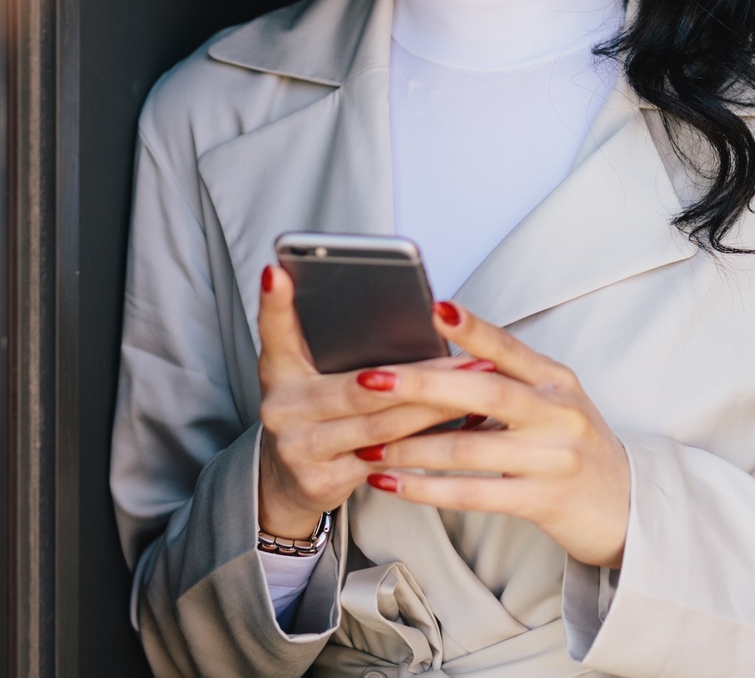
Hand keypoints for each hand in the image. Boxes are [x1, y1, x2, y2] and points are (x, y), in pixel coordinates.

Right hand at [255, 264, 485, 539]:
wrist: (286, 483)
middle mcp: (282, 409)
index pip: (275, 331)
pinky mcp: (323, 480)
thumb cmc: (314, 415)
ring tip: (479, 387)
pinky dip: (430, 442)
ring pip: (383, 424)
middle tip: (472, 357)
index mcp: (279, 372)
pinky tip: (464, 427)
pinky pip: (390, 459)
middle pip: (360, 386)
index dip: (275, 303)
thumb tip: (409, 315)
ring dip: (438, 406)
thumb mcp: (312, 377)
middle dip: (425, 373)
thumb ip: (338, 348)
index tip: (279, 272)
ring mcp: (300, 449)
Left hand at [356, 301, 631, 568]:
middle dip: (423, 386)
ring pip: (469, 449)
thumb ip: (507, 383)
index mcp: (557, 380)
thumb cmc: (575, 448)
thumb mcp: (554, 404)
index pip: (508, 348)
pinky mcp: (542, 500)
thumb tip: (438, 366)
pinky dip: (425, 489)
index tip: (434, 308)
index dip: (472, 328)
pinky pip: (472, 494)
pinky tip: (392, 483)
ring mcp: (552, 458)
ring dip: (411, 446)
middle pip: (484, 392)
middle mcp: (558, 413)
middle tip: (373, 379)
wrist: (626, 506)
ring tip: (368, 442)